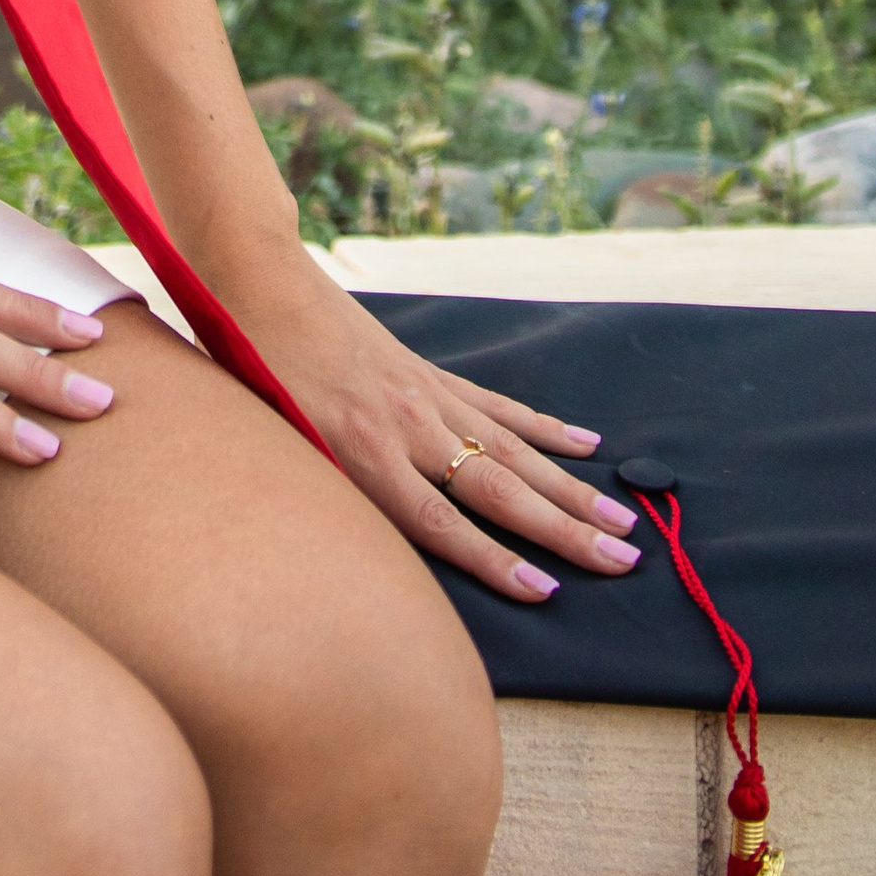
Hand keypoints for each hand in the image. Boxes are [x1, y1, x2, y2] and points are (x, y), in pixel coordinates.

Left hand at [229, 260, 643, 603]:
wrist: (256, 283)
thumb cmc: (252, 374)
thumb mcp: (276, 446)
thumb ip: (327, 495)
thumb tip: (358, 553)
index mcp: (362, 453)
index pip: (441, 524)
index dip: (494, 562)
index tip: (548, 592)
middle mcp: (405, 427)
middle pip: (496, 491)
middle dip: (563, 530)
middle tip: (623, 562)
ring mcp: (424, 395)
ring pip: (510, 451)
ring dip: (569, 489)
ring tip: (622, 521)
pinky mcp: (427, 370)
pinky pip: (495, 406)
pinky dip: (541, 428)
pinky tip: (584, 445)